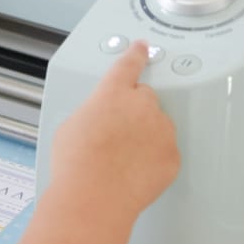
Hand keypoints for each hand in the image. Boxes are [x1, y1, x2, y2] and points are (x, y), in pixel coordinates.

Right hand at [48, 41, 179, 222]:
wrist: (94, 196)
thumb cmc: (76, 165)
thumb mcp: (71, 126)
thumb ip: (92, 112)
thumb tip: (98, 119)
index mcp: (112, 92)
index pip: (128, 64)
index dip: (137, 54)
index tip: (143, 47)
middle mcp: (141, 105)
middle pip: (146, 98)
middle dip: (135, 112)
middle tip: (118, 135)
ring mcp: (161, 129)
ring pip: (158, 126)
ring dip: (146, 137)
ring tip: (122, 160)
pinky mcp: (172, 155)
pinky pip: (166, 152)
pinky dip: (155, 160)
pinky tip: (134, 173)